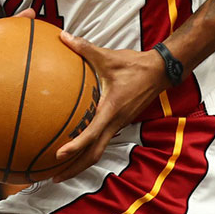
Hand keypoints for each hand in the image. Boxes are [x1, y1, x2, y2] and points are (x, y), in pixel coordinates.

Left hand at [50, 32, 170, 182]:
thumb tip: (62, 36)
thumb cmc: (135, 65)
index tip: (58, 155)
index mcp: (111, 110)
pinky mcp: (119, 122)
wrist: (161, 72)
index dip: (75, 146)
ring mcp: (118, 125)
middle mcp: (115, 123)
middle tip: (53, 177)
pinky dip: (88, 150)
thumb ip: (84, 48)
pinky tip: (75, 148)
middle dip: (74, 168)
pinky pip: (102, 141)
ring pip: (98, 151)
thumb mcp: (108, 56)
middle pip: (94, 154)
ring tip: (60, 172)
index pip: (91, 134)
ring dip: (81, 163)